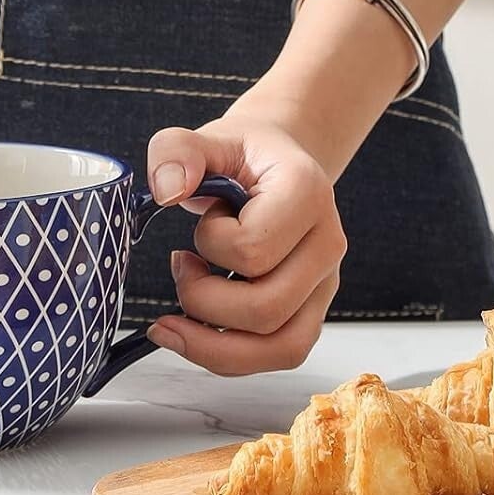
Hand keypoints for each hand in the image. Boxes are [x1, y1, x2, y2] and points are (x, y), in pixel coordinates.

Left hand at [142, 113, 345, 374]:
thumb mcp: (204, 138)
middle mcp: (327, 244)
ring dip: (213, 342)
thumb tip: (166, 191)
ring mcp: (324, 283)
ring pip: (280, 348)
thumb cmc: (240, 155)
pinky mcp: (311, 311)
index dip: (211, 243)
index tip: (203, 220)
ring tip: (177, 315)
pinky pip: (279, 356)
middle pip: (267, 308)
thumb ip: (177, 151)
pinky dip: (227, 356)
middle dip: (202, 300)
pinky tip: (192, 334)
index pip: (254, 248)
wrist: (274, 162)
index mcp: (306, 192)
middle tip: (181, 266)